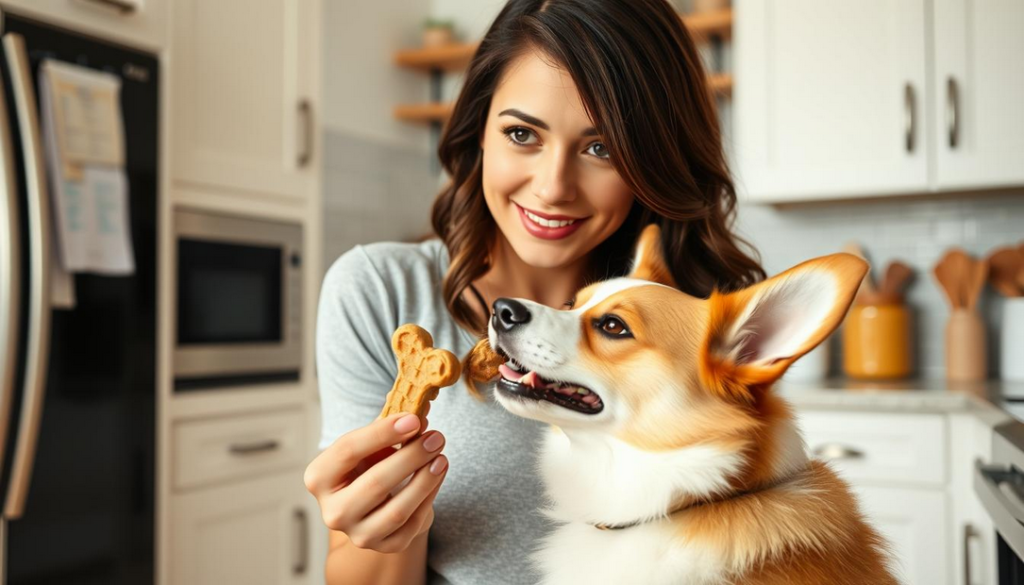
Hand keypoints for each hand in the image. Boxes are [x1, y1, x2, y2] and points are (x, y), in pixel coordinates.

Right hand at [304, 412, 448, 553]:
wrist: (375, 503)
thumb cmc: (369, 464)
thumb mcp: (370, 443)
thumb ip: (389, 428)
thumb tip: (418, 412)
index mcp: (319, 478)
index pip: (348, 451)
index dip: (382, 433)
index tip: (414, 420)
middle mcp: (333, 512)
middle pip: (375, 483)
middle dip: (411, 457)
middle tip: (436, 437)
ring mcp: (357, 534)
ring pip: (397, 510)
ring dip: (425, 480)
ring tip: (441, 457)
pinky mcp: (384, 546)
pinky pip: (412, 524)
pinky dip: (429, 497)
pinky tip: (438, 475)